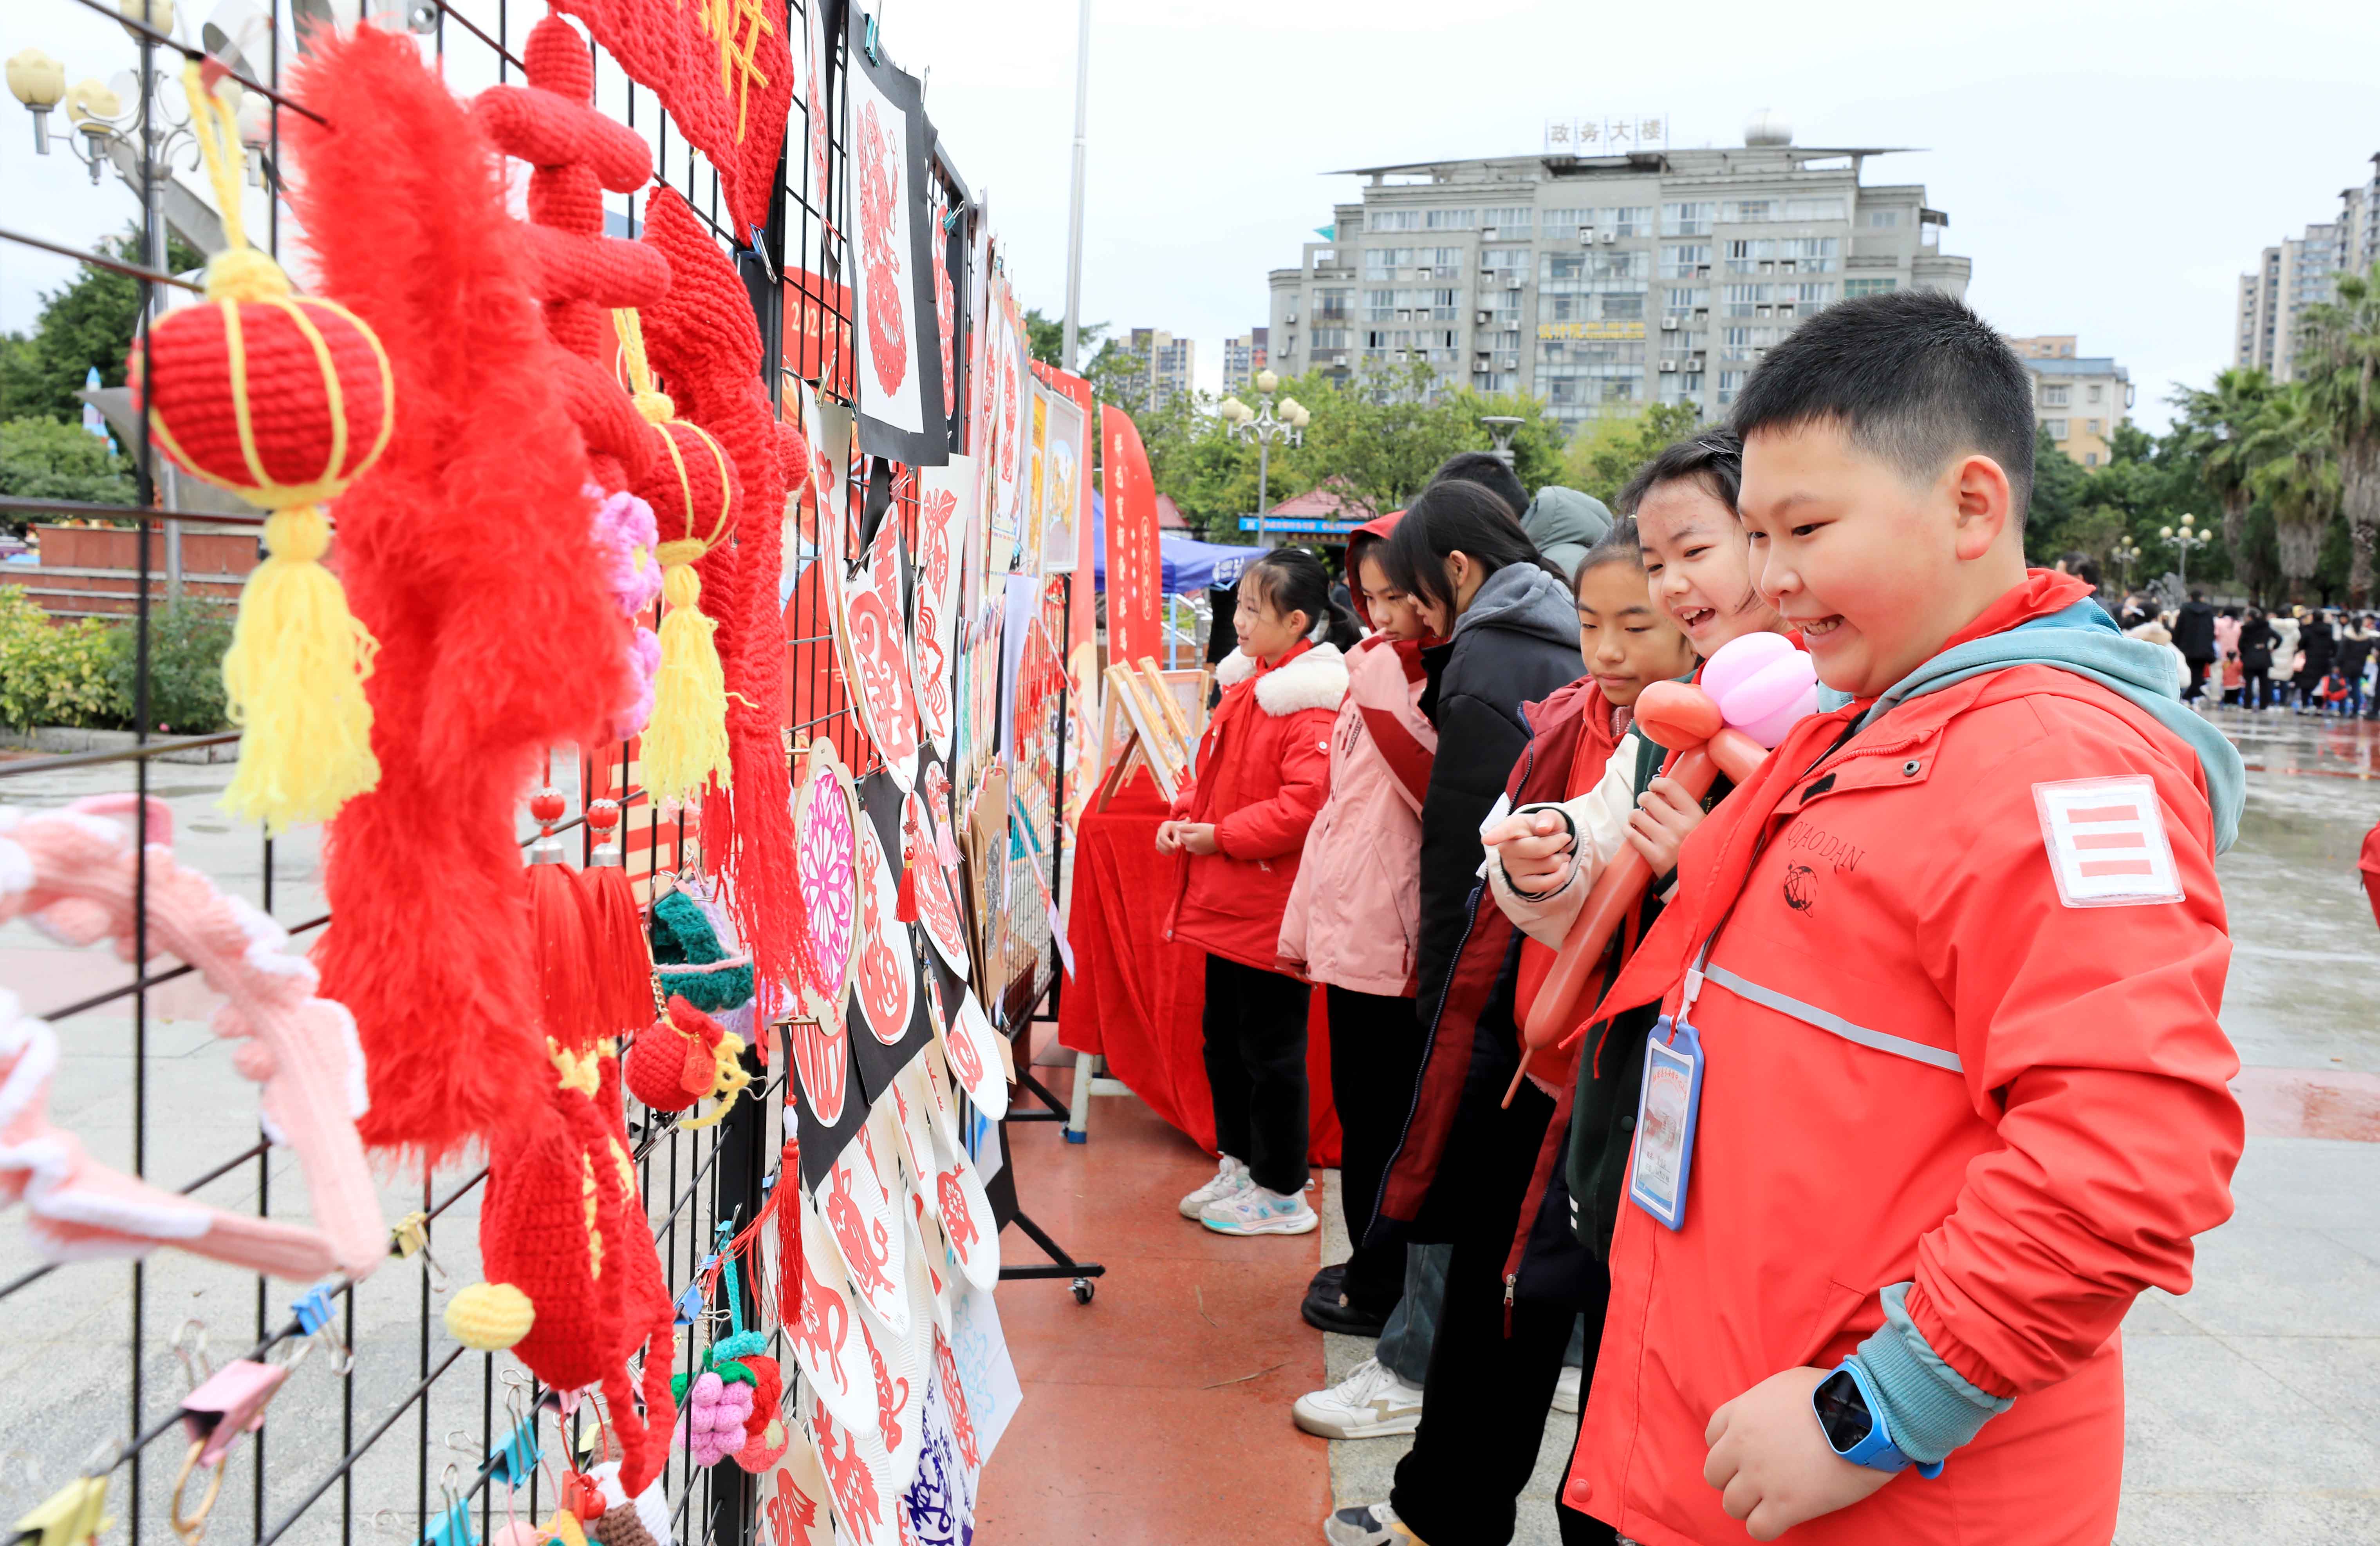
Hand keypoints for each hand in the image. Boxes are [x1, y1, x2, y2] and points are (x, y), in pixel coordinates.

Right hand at [1153, 821, 1183, 855]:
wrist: (1183, 829)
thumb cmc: (1183, 830)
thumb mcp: (1181, 832)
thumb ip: (1178, 839)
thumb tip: (1177, 846)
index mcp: (1165, 825)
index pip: (1162, 836)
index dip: (1167, 843)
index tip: (1175, 847)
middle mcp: (1160, 830)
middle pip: (1159, 842)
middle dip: (1167, 848)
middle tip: (1175, 850)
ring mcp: (1158, 836)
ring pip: (1158, 846)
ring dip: (1166, 851)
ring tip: (1175, 850)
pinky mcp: (1159, 841)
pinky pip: (1159, 849)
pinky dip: (1165, 852)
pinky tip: (1173, 851)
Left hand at [1177, 823, 1220, 855]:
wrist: (1221, 838)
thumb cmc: (1209, 830)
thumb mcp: (1197, 826)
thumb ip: (1186, 827)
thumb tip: (1177, 828)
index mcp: (1189, 840)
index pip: (1180, 834)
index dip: (1185, 827)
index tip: (1192, 823)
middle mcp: (1191, 847)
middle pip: (1183, 839)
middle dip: (1187, 833)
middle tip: (1196, 827)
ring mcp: (1196, 851)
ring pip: (1188, 844)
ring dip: (1190, 839)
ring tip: (1198, 834)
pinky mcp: (1201, 853)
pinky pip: (1194, 848)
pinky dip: (1195, 844)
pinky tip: (1201, 839)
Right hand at [1482, 810, 1573, 890]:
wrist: (1548, 847)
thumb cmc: (1545, 829)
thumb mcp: (1549, 817)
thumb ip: (1548, 817)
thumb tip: (1543, 827)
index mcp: (1512, 826)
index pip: (1505, 830)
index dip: (1496, 835)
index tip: (1487, 839)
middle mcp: (1506, 848)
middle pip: (1540, 848)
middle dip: (1558, 843)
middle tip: (1563, 839)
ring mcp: (1511, 868)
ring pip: (1548, 865)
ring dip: (1561, 859)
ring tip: (1558, 854)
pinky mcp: (1520, 884)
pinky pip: (1546, 884)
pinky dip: (1560, 875)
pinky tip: (1561, 867)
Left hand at [1624, 776, 1702, 876]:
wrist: (1700, 882)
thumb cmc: (1700, 849)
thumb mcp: (1703, 826)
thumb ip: (1687, 810)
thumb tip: (1664, 793)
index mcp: (1695, 815)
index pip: (1671, 787)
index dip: (1657, 783)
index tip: (1653, 786)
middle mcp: (1681, 826)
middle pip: (1649, 799)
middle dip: (1643, 799)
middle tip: (1645, 804)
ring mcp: (1666, 842)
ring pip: (1636, 815)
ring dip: (1634, 815)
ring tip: (1639, 819)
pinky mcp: (1655, 856)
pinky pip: (1632, 835)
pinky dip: (1628, 830)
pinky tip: (1632, 830)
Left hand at [1702, 1368, 1895, 1540]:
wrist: (1868, 1416)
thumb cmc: (1835, 1395)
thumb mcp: (1788, 1383)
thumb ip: (1767, 1401)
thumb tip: (1771, 1414)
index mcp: (1742, 1413)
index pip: (1712, 1436)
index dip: (1728, 1449)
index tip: (1746, 1454)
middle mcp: (1742, 1446)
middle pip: (1715, 1474)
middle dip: (1733, 1479)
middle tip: (1758, 1481)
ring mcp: (1761, 1477)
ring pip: (1732, 1505)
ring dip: (1748, 1506)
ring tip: (1772, 1502)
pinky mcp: (1786, 1505)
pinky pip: (1758, 1529)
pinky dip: (1766, 1526)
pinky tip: (1784, 1518)